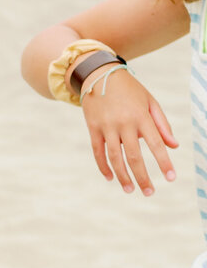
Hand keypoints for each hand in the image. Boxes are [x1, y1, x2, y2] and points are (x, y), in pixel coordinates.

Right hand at [80, 69, 177, 194]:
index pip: (156, 144)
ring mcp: (107, 127)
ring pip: (115, 158)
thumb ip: (162, 125)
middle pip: (134, 156)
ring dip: (123, 176)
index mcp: (142, 116)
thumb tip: (173, 146)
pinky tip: (111, 178)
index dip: (164, 162)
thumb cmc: (130, 90)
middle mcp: (124, 123)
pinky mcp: (93, 129)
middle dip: (142, 177)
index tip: (171, 177)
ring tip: (130, 190)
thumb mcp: (150, 102)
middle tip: (149, 192)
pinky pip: (98, 152)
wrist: (100, 75)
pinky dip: (104, 167)